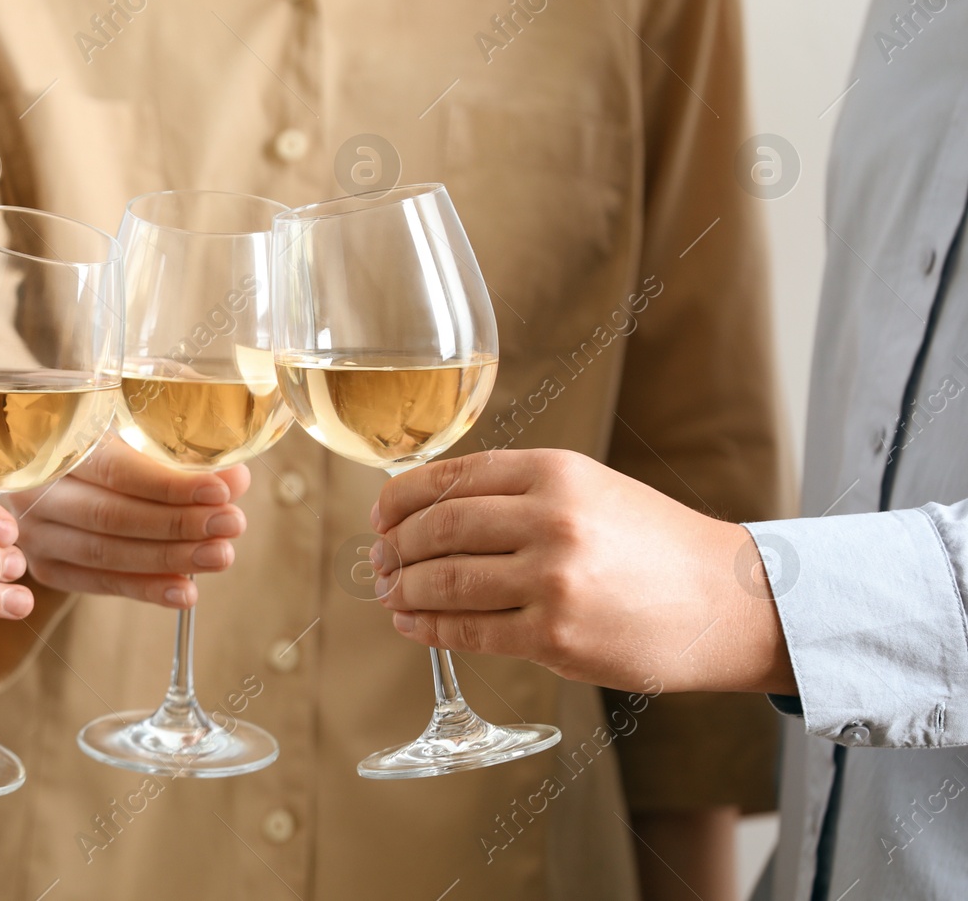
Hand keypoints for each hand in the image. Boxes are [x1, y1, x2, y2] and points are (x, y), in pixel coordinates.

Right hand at [6, 433, 250, 608]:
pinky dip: (145, 589)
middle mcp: (35, 489)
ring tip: (220, 556)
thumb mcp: (131, 428)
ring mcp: (35, 533)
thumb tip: (235, 480)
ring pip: (106, 553)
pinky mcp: (46, 566)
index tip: (220, 491)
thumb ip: (177, 450)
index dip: (168, 484)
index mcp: (56, 442)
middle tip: (231, 525)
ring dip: (169, 559)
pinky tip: (185, 591)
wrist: (51, 469)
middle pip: (111, 515)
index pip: (116, 469)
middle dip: (178, 524)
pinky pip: (99, 583)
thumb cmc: (101, 440)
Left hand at [368, 448, 793, 693]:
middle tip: (379, 559)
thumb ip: (516, 491)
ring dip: (405, 589)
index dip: (400, 498)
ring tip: (391, 593)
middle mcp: (551, 519)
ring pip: (446, 581)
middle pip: (438, 528)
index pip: (450, 477)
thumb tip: (429, 508)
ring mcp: (553, 581)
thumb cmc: (652, 543)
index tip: (379, 514)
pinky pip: (469, 632)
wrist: (729, 601)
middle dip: (395, 546)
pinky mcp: (556, 638)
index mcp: (555, 471)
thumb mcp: (589, 488)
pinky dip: (428, 628)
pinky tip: (413, 625)